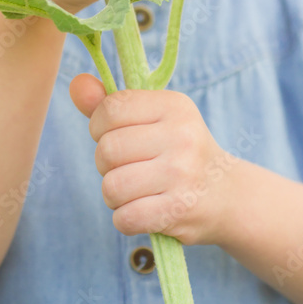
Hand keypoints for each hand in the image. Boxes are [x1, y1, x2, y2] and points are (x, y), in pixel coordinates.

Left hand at [70, 74, 234, 245]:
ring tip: (135, 190)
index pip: (111, 109)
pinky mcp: (179, 210)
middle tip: (128, 167)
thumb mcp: (153, 118)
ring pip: (112, 186)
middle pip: (107, 149)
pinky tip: (143, 211)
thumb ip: (110, 103)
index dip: (99, 126)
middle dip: (106, 163)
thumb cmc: (178, 151)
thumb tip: (76, 84)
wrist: (227, 194)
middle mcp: (181, 135)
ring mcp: (182, 174)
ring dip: (115, 194)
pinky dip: (125, 219)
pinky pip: (124, 217)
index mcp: (174, 105)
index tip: (115, 135)